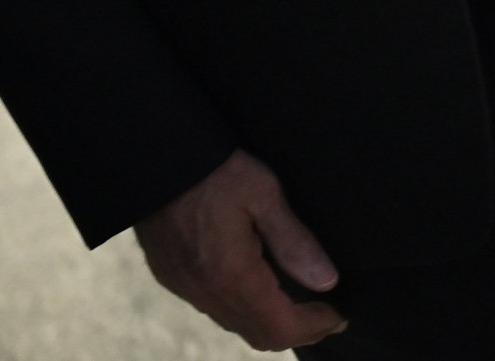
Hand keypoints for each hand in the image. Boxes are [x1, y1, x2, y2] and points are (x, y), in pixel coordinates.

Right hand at [135, 150, 344, 349]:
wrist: (154, 158)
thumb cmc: (214, 170)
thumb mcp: (263, 194)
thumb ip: (294, 241)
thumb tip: (327, 281)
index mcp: (232, 276)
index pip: (280, 327)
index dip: (314, 326)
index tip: (340, 316)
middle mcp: (206, 293)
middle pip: (259, 335)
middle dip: (298, 330)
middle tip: (327, 317)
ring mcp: (186, 288)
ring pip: (236, 324)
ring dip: (270, 323)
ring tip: (300, 306)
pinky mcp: (173, 278)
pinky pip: (215, 309)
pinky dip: (244, 311)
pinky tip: (260, 290)